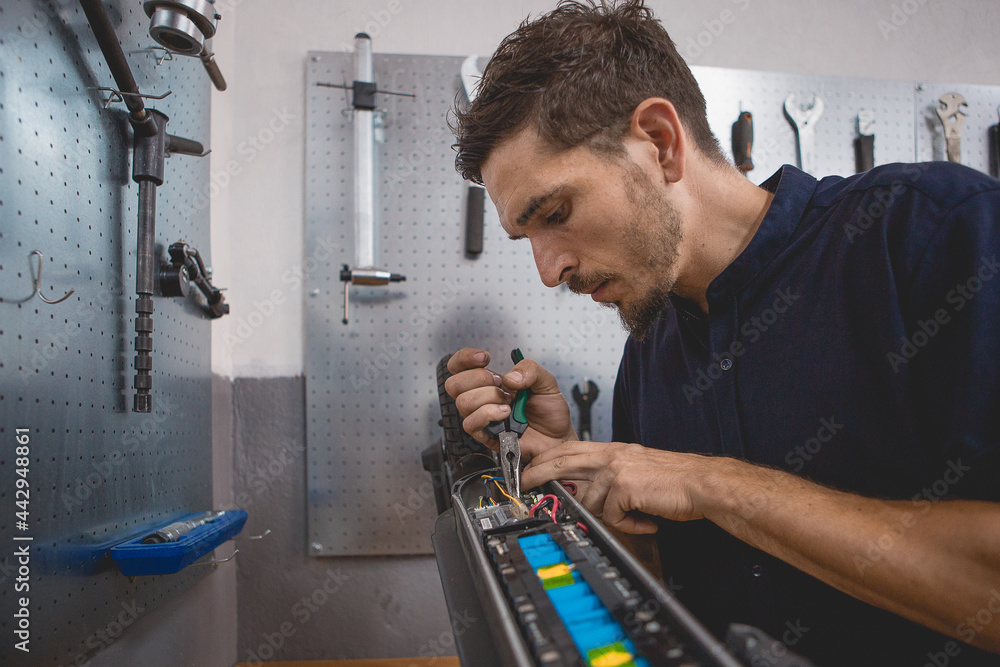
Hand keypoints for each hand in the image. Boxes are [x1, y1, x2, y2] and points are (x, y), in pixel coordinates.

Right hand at [444, 347, 575, 460]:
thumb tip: (510, 377)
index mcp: (492, 382)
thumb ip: (531, 369)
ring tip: (508, 403)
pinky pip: (470, 424)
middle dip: (478, 378)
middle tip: (500, 383)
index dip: (464, 358)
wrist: (558, 438)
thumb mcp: (547, 381)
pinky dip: (488, 414)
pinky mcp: (486, 436)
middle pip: (454, 384)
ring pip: (462, 402)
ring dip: (487, 397)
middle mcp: (483, 399)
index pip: (460, 367)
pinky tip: (505, 414)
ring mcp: (483, 418)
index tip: (485, 357)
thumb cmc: (550, 412)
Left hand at [522, 441, 715, 533]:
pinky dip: (628, 525)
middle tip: (525, 485)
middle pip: (562, 462)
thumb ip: (612, 477)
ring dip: (607, 516)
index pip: (570, 448)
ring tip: (633, 518)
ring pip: (588, 499)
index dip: (546, 457)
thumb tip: (588, 494)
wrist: (702, 484)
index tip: (531, 467)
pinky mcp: (624, 486)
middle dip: (538, 473)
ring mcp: (616, 469)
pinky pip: (611, 515)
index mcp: (614, 450)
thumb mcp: (637, 470)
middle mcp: (613, 455)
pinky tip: (645, 522)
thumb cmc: (675, 482)